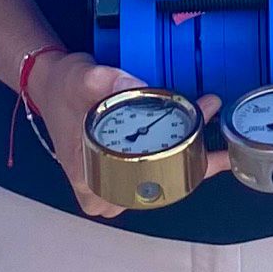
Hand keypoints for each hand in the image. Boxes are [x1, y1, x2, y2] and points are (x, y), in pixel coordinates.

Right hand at [28, 48, 222, 222]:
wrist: (50, 82)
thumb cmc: (63, 87)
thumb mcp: (82, 78)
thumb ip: (107, 80)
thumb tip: (137, 85)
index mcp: (89, 176)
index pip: (137, 193)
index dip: (176, 178)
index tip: (201, 156)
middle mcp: (101, 186)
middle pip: (156, 191)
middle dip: (194, 167)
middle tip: (222, 149)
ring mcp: (111, 179)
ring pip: (159, 183)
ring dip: (191, 161)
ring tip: (219, 140)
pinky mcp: (120, 166)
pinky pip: (155, 171)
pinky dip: (179, 157)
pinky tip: (198, 136)